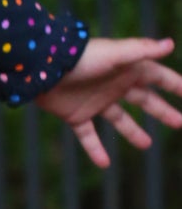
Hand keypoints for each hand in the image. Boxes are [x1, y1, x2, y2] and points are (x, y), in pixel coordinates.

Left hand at [35, 35, 181, 167]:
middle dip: (163, 111)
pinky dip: (95, 150)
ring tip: (146, 145)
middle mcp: (113, 86)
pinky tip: (104, 164)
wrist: (41, 69)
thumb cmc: (80, 58)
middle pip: (144, 101)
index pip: (158, 78)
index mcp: (126, 70)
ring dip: (133, 132)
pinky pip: (88, 136)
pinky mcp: (76, 115)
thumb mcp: (114, 53)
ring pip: (119, 120)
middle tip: (180, 123)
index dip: (175, 85)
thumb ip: (141, 50)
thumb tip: (170, 44)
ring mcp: (95, 102)